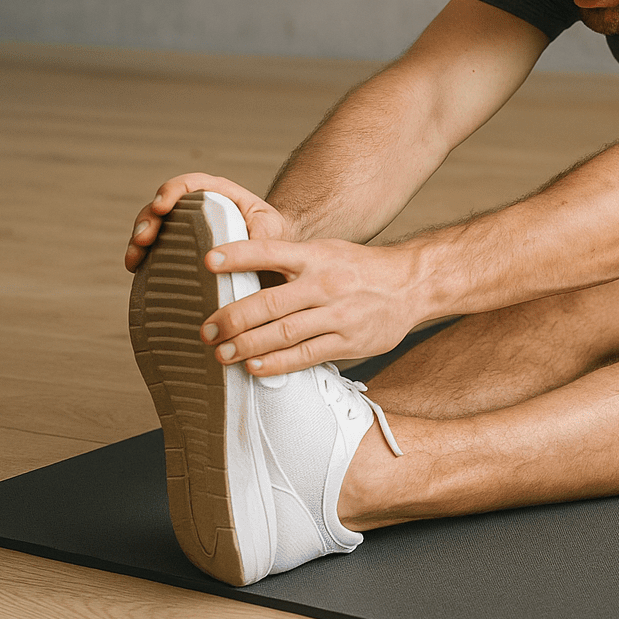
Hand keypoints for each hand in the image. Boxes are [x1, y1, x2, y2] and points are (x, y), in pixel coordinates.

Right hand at [125, 174, 290, 271]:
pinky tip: (135, 267)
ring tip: (134, 258)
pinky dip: (141, 255)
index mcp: (221, 195)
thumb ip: (260, 239)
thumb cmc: (273, 239)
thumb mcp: (272, 234)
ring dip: (139, 238)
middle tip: (144, 239)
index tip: (162, 207)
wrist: (274, 257)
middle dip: (148, 218)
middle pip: (164, 203)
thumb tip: (243, 257)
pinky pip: (154, 247)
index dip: (172, 191)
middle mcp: (198, 207)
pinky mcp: (178, 246)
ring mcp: (185, 226)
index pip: (192, 183)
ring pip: (154, 224)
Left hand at [197, 238, 422, 374]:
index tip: (208, 262)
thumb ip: (290, 262)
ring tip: (222, 353)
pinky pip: (306, 355)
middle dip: (231, 318)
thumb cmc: (359, 269)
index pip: (270, 252)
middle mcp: (326, 283)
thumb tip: (241, 275)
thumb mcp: (327, 251)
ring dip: (246, 345)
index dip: (238, 255)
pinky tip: (255, 367)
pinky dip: (276, 363)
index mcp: (316, 256)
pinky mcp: (349, 341)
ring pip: (283, 334)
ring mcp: (338, 314)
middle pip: (270, 303)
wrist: (413, 284)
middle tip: (206, 331)